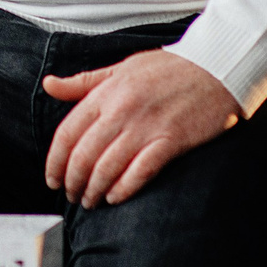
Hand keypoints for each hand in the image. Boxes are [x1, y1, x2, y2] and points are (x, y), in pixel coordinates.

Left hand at [41, 49, 241, 208]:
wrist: (217, 66)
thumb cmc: (169, 67)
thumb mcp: (121, 67)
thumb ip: (83, 81)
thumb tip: (48, 84)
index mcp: (106, 93)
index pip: (67, 134)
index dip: (54, 162)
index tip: (52, 178)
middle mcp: (121, 111)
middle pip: (83, 156)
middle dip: (73, 182)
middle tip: (72, 195)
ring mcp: (147, 127)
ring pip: (107, 167)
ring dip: (94, 190)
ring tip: (91, 200)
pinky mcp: (171, 140)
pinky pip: (140, 171)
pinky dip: (124, 189)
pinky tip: (115, 197)